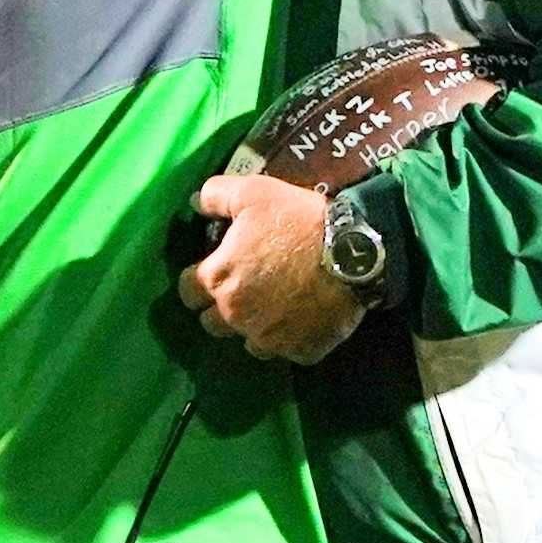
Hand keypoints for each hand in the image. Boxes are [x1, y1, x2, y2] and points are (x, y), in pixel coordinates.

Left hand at [178, 175, 367, 365]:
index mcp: (219, 280)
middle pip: (211, 323)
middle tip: (243, 288)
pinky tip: (302, 318)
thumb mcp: (251, 192)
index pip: (188, 292)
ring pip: (248, 341)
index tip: (212, 270)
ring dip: (253, 326)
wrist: (354, 250)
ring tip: (273, 306)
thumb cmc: (297, 219)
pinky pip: (287, 350)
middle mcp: (236, 316)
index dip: (196, 279)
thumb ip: (214, 196)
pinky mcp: (300, 350)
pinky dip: (290, 338)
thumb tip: (194, 204)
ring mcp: (269, 338)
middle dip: (221, 307)